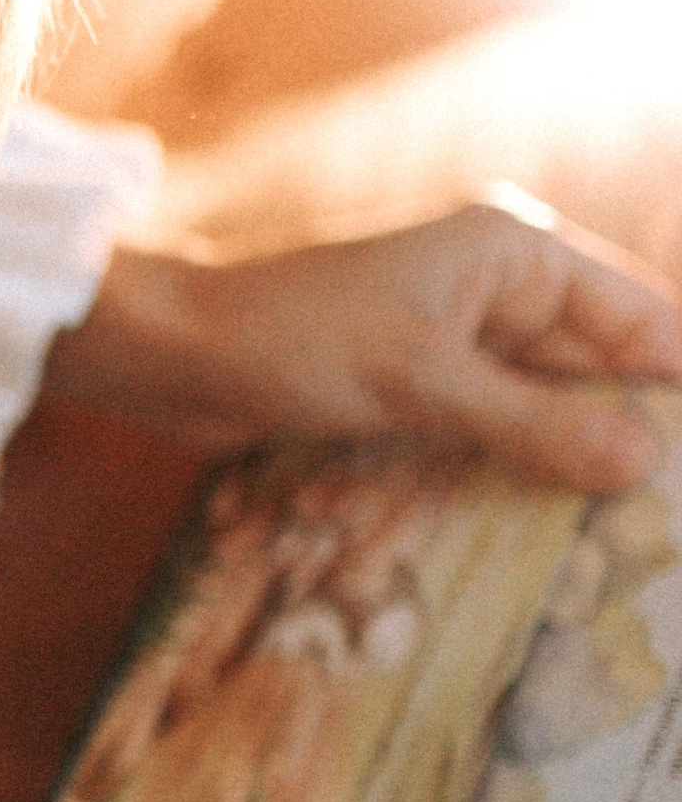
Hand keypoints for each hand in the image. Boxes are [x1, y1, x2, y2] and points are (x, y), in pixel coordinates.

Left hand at [48, 200, 681, 492]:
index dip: (674, 390)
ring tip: (617, 545)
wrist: (171, 355)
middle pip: (597, 373)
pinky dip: (510, 478)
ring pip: (544, 414)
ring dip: (567, 470)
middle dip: (624, 440)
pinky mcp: (417, 392)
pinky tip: (541, 534)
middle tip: (658, 529)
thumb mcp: (424, 383)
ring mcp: (457, 345)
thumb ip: (535, 423)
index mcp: (515, 256)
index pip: (637, 321)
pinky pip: (489, 437)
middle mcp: (498, 293)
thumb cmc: (293, 341)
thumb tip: (642, 461)